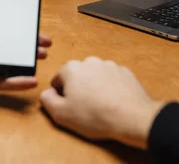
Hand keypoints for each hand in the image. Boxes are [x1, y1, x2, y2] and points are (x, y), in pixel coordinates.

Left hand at [0, 5, 51, 133]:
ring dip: (25, 58)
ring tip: (43, 56)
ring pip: (7, 60)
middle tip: (43, 41)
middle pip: (4, 42)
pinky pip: (5, 80)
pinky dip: (18, 80)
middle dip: (23, 41)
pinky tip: (32, 80)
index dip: (10, 22)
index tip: (26, 21)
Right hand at [40, 57, 164, 149]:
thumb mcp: (61, 114)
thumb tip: (47, 93)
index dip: (61, 95)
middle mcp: (89, 62)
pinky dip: (110, 88)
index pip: (58, 80)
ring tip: (100, 107)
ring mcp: (108, 65)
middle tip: (84, 108)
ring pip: (95, 77)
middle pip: (77, 76)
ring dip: (95, 88)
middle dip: (78, 89)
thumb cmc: (95, 115)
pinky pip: (111, 79)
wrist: (131, 117)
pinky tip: (113, 102)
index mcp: (71, 69)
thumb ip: (47, 100)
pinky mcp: (124, 72)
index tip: (69, 107)